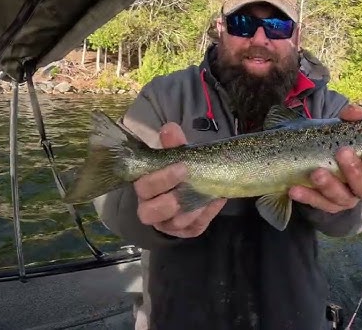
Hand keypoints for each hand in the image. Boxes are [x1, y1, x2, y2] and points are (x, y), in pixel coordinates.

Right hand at [134, 122, 225, 237]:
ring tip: (207, 193)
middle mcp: (150, 210)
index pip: (144, 187)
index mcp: (145, 189)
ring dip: (192, 208)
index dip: (161, 179)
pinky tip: (217, 199)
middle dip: (172, 199)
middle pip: (152, 211)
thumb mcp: (175, 157)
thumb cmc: (177, 173)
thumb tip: (170, 128)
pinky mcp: (185, 232)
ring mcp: (168, 224)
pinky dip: (207, 214)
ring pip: (175, 223)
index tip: (181, 166)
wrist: (188, 191)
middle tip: (191, 182)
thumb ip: (173, 145)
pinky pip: (195, 227)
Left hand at [288, 104, 361, 213]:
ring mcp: (347, 199)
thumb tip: (353, 111)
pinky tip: (295, 190)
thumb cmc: (346, 144)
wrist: (327, 159)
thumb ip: (353, 119)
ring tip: (316, 173)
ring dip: (329, 186)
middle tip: (342, 153)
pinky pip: (319, 203)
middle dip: (354, 172)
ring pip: (341, 198)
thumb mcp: (350, 130)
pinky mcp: (328, 205)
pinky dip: (307, 196)